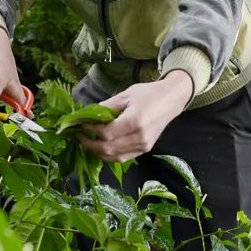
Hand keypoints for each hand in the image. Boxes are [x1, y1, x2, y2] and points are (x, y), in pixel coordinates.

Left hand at [78, 71, 192, 162]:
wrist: (171, 100)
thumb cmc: (149, 94)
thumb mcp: (125, 95)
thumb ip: (106, 107)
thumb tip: (87, 115)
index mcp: (135, 122)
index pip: (106, 133)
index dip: (90, 131)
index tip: (80, 124)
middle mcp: (140, 137)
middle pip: (108, 148)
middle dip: (90, 143)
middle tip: (79, 134)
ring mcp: (143, 146)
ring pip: (113, 156)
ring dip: (97, 151)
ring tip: (87, 141)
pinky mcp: (144, 150)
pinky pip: (122, 157)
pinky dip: (108, 154)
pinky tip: (100, 145)